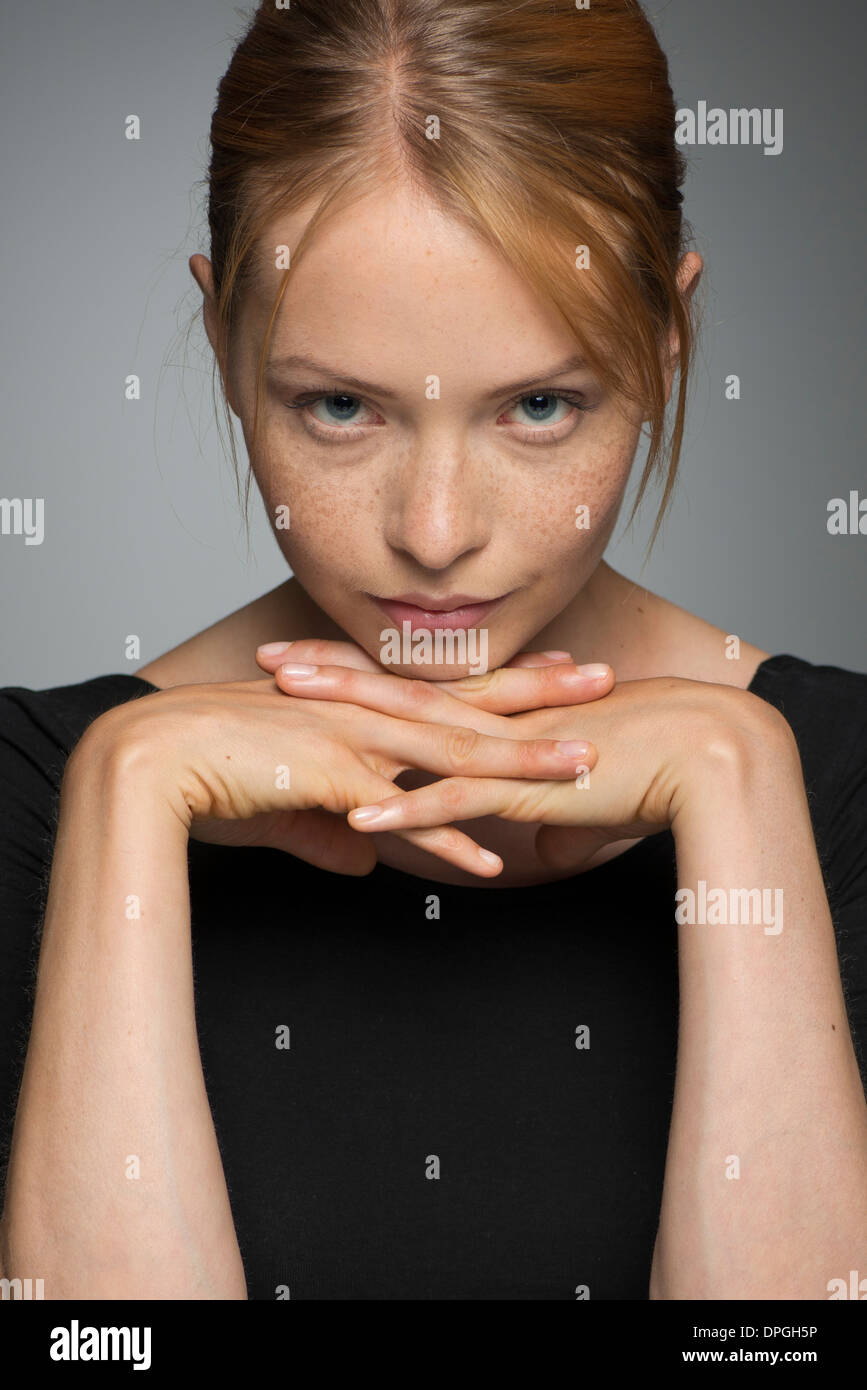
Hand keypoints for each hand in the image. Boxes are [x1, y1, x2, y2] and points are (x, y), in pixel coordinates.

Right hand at [84, 672, 597, 878]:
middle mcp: (364, 713)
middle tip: (606, 681)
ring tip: (582, 767)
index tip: (560, 671)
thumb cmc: (211, 769)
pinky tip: (489, 862)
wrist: (150, 757)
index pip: (448, 690)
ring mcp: (350, 740)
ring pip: (452, 751)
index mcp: (358, 707)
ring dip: (519, 761)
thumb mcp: (286, 802)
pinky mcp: (325, 777)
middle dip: (542, 696)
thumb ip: (332, 830)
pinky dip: (446, 838)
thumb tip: (367, 861)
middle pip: (469, 704)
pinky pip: (397, 814)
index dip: (506, 682)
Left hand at [255, 642, 783, 873]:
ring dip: (345, 721)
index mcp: (504, 715)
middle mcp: (495, 721)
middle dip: (330, 673)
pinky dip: (407, 807)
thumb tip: (544, 849)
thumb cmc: (660, 768)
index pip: (417, 686)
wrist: (711, 754)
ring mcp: (506, 751)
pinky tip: (359, 815)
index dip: (362, 671)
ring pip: (411, 729)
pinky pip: (456, 798)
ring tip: (285, 708)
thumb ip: (559, 820)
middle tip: (269, 658)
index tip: (312, 659)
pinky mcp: (528, 787)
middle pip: (397, 692)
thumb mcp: (592, 800)